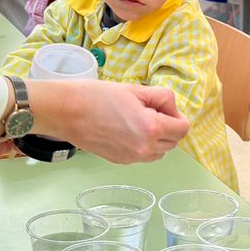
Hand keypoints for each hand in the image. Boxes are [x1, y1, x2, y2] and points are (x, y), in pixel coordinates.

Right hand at [26, 78, 187, 164]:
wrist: (66, 112)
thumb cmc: (96, 96)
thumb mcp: (135, 89)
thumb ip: (162, 98)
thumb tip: (172, 108)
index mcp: (151, 128)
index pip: (183, 128)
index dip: (177, 115)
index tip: (164, 107)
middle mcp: (144, 148)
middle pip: (174, 142)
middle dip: (168, 126)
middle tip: (150, 110)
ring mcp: (132, 158)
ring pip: (160, 152)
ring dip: (157, 138)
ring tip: (138, 120)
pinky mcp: (121, 161)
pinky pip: (143, 156)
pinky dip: (143, 145)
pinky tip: (127, 129)